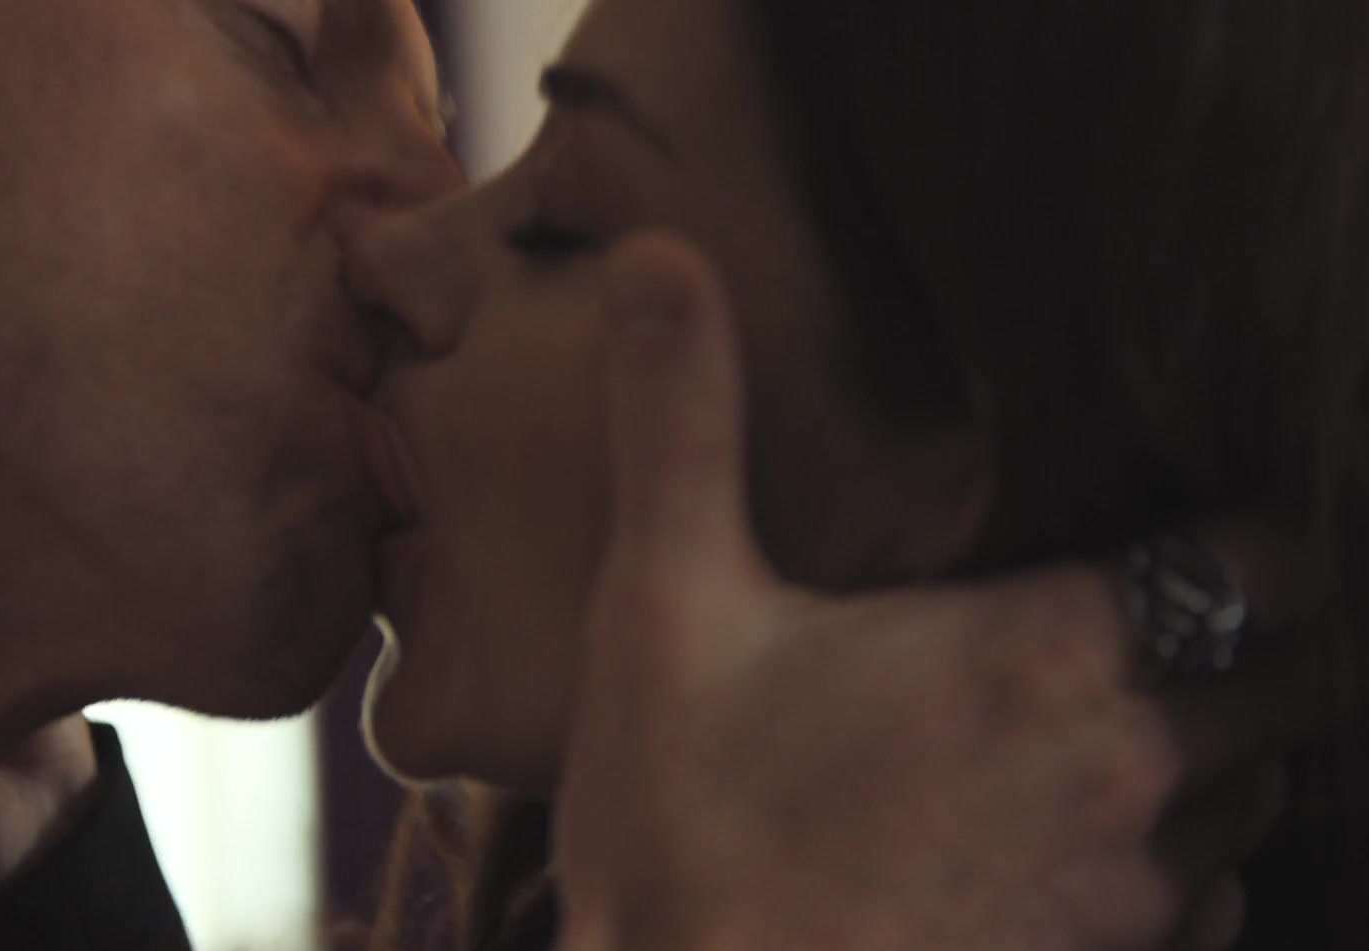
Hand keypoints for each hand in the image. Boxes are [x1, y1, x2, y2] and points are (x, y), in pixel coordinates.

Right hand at [553, 234, 1319, 950]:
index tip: (1207, 512)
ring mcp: (1134, 892)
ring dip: (1230, 743)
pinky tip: (1101, 836)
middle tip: (1188, 597)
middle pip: (1298, 676)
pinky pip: (1216, 899)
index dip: (1259, 531)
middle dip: (1262, 632)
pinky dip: (1190, 853)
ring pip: (1265, 792)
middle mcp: (1132, 770)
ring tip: (1151, 703)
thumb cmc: (689, 822)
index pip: (1266, 562)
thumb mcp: (662, 602)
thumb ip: (680, 421)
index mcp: (1049, 653)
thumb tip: (656, 261)